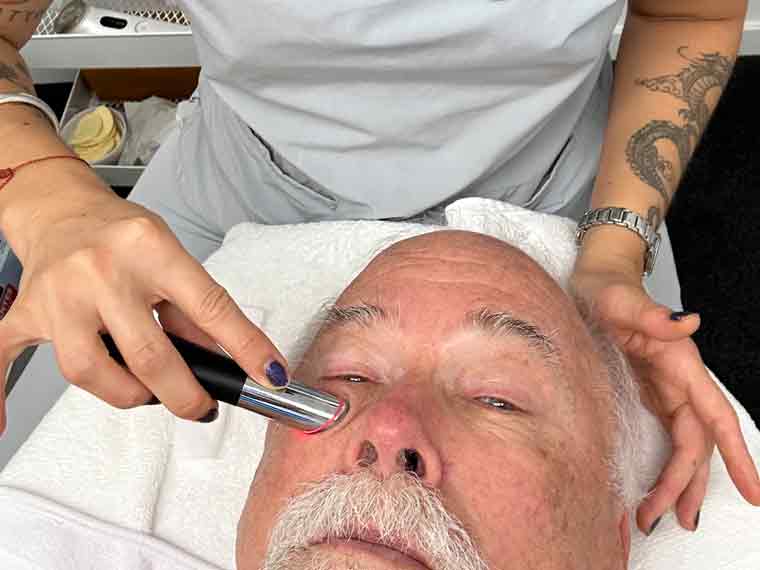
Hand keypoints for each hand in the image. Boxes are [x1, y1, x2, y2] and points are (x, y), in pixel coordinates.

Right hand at [0, 171, 288, 435]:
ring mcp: (59, 294)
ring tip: (147, 392)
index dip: (245, 347)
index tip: (269, 377)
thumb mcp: (172, 255)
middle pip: (148, 352)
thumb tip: (231, 359)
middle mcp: (101, 269)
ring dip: (127, 395)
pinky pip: (2, 355)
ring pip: (89, 369)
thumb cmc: (122, 233)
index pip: (209, 306)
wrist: (61, 209)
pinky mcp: (27, 311)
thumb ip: (195, 308)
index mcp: (150, 249)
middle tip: (201, 406)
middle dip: (184, 393)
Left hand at [571, 262, 759, 534]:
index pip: (716, 416)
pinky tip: (659, 490)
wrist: (592, 287)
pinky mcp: (650, 396)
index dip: (736, 454)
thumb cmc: (608, 292)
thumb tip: (687, 321)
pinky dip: (666, 466)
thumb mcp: (620, 301)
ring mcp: (667, 392)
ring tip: (666, 519)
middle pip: (697, 444)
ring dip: (679, 484)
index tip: (754, 493)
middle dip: (688, 484)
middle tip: (673, 520)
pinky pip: (668, 439)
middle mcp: (680, 382)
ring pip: (685, 447)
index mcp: (681, 364)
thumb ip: (651, 314)